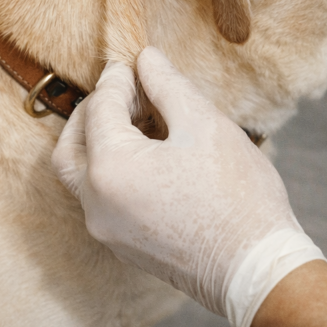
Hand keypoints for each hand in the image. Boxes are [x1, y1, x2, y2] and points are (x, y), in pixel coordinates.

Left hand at [52, 47, 326, 326]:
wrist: (255, 268)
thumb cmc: (236, 195)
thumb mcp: (203, 124)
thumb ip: (167, 85)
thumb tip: (145, 59)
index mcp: (110, 168)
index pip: (100, 108)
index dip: (117, 79)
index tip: (136, 62)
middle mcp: (96, 203)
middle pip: (71, 144)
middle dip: (95, 110)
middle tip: (128, 89)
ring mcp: (106, 230)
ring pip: (82, 174)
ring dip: (100, 142)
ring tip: (141, 121)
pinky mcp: (122, 245)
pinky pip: (101, 198)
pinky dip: (112, 169)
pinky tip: (149, 155)